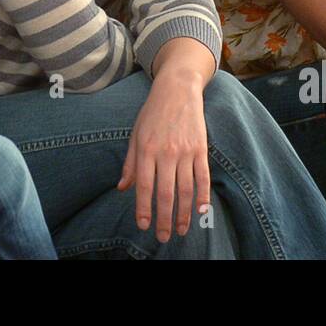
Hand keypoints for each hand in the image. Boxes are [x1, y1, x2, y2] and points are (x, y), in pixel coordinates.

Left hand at [116, 69, 210, 242]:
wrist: (177, 88)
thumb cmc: (152, 113)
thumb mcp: (135, 134)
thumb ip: (130, 163)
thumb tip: (122, 188)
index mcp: (146, 149)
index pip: (143, 186)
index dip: (143, 208)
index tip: (143, 225)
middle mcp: (165, 152)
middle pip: (165, 193)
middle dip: (164, 218)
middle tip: (164, 236)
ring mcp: (185, 151)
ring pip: (185, 189)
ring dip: (184, 213)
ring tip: (182, 230)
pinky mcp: (200, 148)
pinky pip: (203, 177)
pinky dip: (203, 196)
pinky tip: (201, 211)